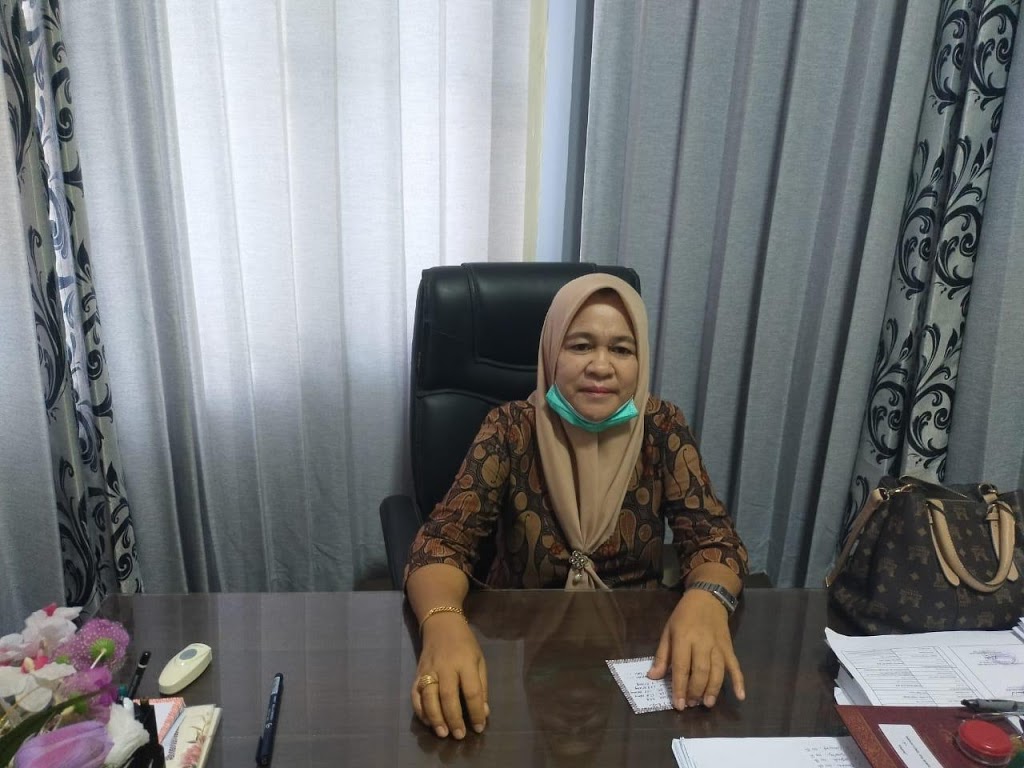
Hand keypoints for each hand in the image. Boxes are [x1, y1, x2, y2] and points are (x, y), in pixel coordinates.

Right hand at [411, 613, 488, 738]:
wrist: (441, 624)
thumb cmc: (465, 644)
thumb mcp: (479, 660)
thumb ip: (481, 686)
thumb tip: (483, 713)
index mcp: (465, 663)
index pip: (471, 691)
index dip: (476, 712)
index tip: (479, 728)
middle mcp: (445, 667)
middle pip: (448, 696)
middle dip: (454, 718)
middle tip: (459, 736)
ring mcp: (429, 670)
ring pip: (429, 697)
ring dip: (435, 718)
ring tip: (442, 733)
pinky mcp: (417, 674)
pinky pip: (415, 695)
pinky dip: (420, 710)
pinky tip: (428, 722)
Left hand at [646, 588, 744, 708]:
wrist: (707, 598)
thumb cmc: (683, 616)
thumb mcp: (667, 631)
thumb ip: (662, 655)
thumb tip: (653, 676)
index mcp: (684, 638)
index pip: (682, 667)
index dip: (680, 687)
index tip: (678, 705)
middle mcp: (702, 643)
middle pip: (701, 671)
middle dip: (696, 691)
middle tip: (691, 704)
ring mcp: (718, 646)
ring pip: (718, 671)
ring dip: (713, 689)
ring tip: (707, 703)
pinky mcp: (729, 648)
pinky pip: (735, 665)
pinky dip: (739, 681)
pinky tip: (740, 696)